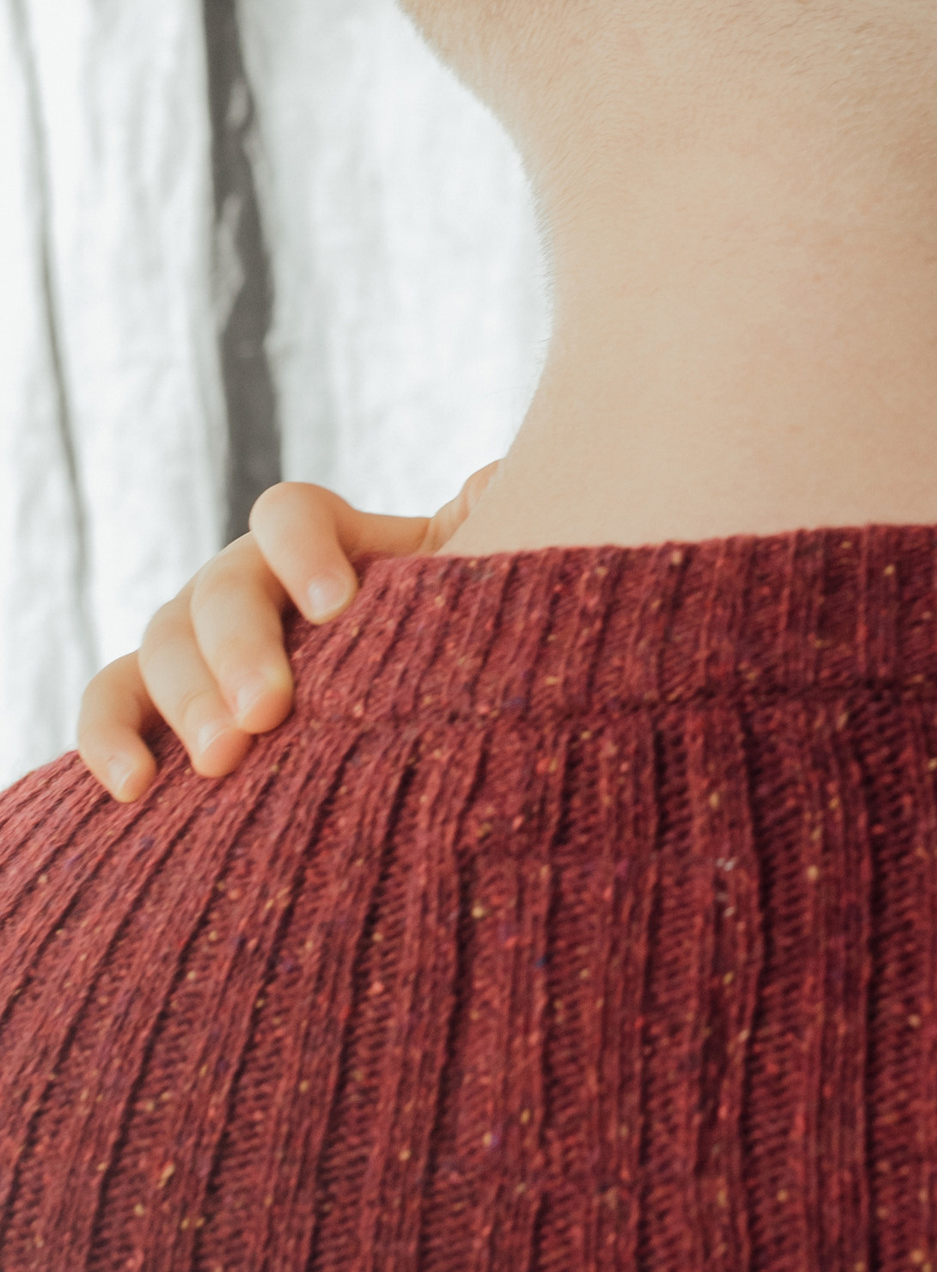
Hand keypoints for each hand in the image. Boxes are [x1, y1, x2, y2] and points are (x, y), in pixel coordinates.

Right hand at [75, 466, 498, 801]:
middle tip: (269, 711)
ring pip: (162, 643)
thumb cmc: (451, 650)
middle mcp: (252, 582)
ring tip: (223, 761)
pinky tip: (134, 789)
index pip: (291, 514)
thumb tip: (494, 482)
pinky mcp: (158, 708)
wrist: (418, 734)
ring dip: (185, 701)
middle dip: (239, 649)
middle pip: (222, 587)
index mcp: (327, 544)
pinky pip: (110, 705)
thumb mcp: (473, 593)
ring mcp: (197, 642)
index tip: (339, 609)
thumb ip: (480, 535)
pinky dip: (107, 740)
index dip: (304, 550)